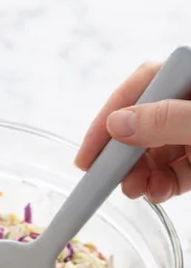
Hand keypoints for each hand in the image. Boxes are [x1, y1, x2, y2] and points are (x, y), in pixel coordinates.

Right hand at [76, 60, 190, 201]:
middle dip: (124, 155)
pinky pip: (176, 169)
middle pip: (144, 121)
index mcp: (189, 75)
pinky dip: (163, 184)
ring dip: (140, 174)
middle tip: (109, 180)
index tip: (86, 156)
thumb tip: (115, 125)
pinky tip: (158, 192)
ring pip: (157, 149)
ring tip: (136, 190)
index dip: (108, 118)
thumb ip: (164, 120)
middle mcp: (188, 100)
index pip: (140, 85)